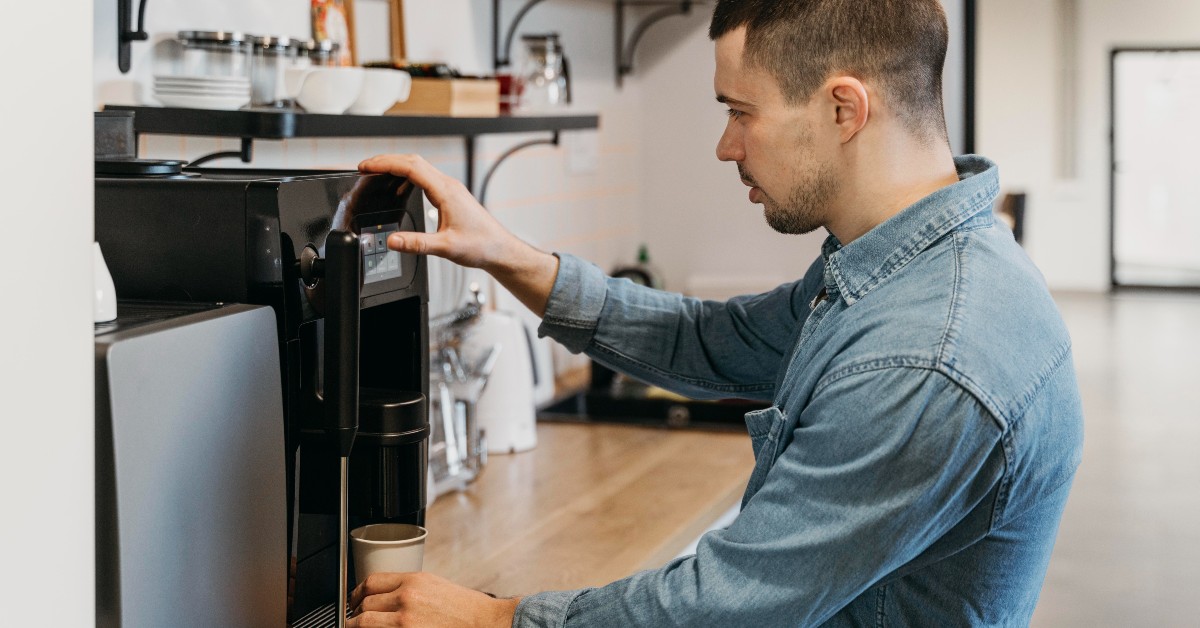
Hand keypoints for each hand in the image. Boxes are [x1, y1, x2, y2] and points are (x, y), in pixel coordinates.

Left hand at [347, 572, 519, 627]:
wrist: (483, 622)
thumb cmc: (463, 608)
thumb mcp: (434, 585)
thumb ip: (407, 588)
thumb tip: (384, 596)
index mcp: (413, 581)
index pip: (371, 582)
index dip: (357, 593)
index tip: (355, 600)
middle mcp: (406, 599)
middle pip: (365, 603)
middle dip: (356, 613)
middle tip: (355, 619)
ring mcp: (405, 621)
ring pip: (364, 623)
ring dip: (358, 626)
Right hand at [357, 154, 525, 272]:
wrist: (500, 249)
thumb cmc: (481, 246)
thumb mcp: (445, 247)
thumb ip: (417, 244)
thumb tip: (392, 241)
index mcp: (446, 192)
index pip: (411, 168)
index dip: (386, 163)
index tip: (366, 166)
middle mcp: (449, 185)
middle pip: (413, 162)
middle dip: (387, 161)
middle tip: (365, 167)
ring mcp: (450, 189)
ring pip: (420, 168)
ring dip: (397, 168)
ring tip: (378, 175)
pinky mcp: (451, 196)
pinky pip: (426, 179)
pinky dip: (408, 178)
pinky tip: (400, 189)